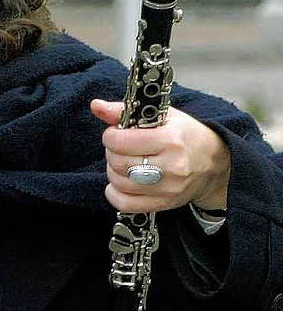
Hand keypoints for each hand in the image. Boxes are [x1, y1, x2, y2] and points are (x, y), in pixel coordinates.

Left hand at [90, 99, 230, 213]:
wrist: (215, 163)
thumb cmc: (186, 136)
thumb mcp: (162, 115)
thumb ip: (124, 111)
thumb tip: (97, 106)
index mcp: (170, 140)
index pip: (120, 141)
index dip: (110, 135)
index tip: (116, 133)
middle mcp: (171, 166)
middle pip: (117, 162)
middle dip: (112, 152)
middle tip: (121, 147)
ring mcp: (168, 189)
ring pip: (118, 182)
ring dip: (114, 171)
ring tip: (125, 162)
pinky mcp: (164, 204)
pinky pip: (125, 204)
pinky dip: (115, 193)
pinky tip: (122, 182)